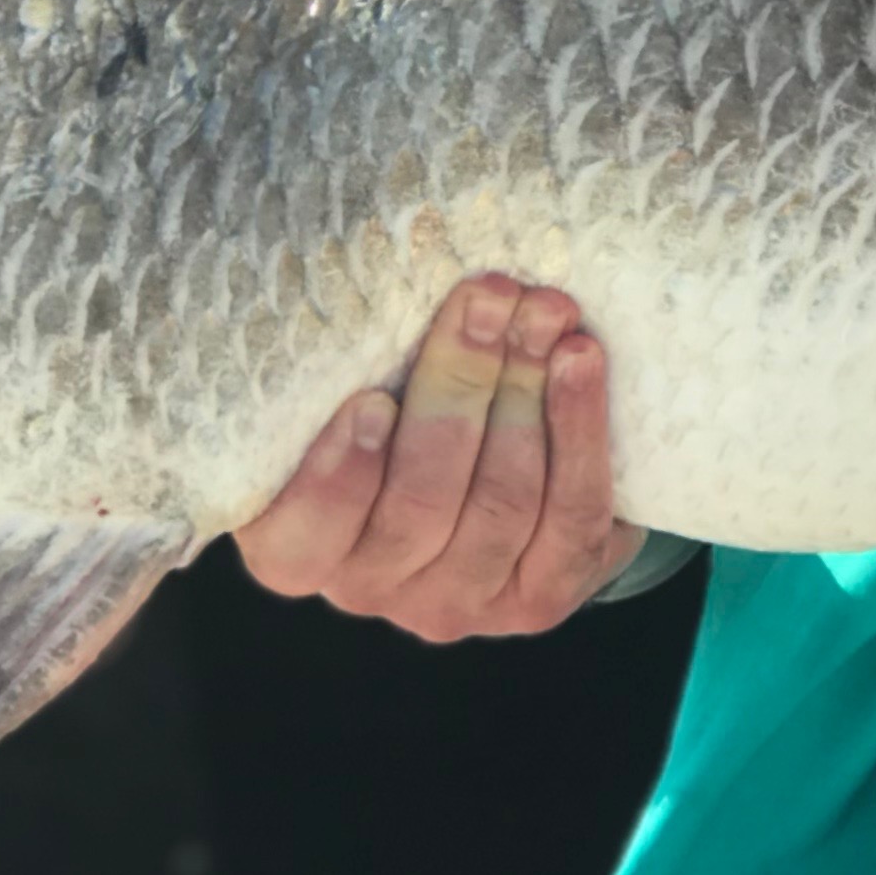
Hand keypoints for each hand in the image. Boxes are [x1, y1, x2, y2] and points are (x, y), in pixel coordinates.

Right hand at [234, 277, 638, 640]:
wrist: (493, 472)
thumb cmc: (395, 408)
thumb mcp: (354, 387)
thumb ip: (346, 361)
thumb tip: (393, 270)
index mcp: (296, 545)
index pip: (299, 535)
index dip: (337, 477)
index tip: (372, 400)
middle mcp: (368, 586)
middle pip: (419, 500)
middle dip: (460, 385)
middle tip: (489, 299)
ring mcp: (457, 604)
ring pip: (499, 504)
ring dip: (527, 393)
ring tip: (543, 314)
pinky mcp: (538, 600)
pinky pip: (570, 517)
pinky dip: (579, 431)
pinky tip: (579, 362)